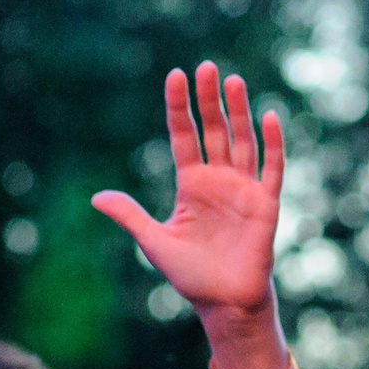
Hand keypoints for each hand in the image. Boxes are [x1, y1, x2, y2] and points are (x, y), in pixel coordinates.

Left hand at [93, 64, 282, 319]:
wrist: (225, 302)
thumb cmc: (192, 275)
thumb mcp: (154, 241)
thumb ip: (130, 215)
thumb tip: (96, 197)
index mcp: (191, 185)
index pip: (184, 136)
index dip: (180, 107)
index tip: (175, 75)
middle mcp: (219, 180)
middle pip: (215, 130)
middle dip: (209, 99)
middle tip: (206, 66)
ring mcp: (244, 190)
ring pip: (243, 141)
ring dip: (239, 111)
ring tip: (234, 81)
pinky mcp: (266, 204)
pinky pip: (271, 168)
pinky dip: (272, 143)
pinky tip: (269, 117)